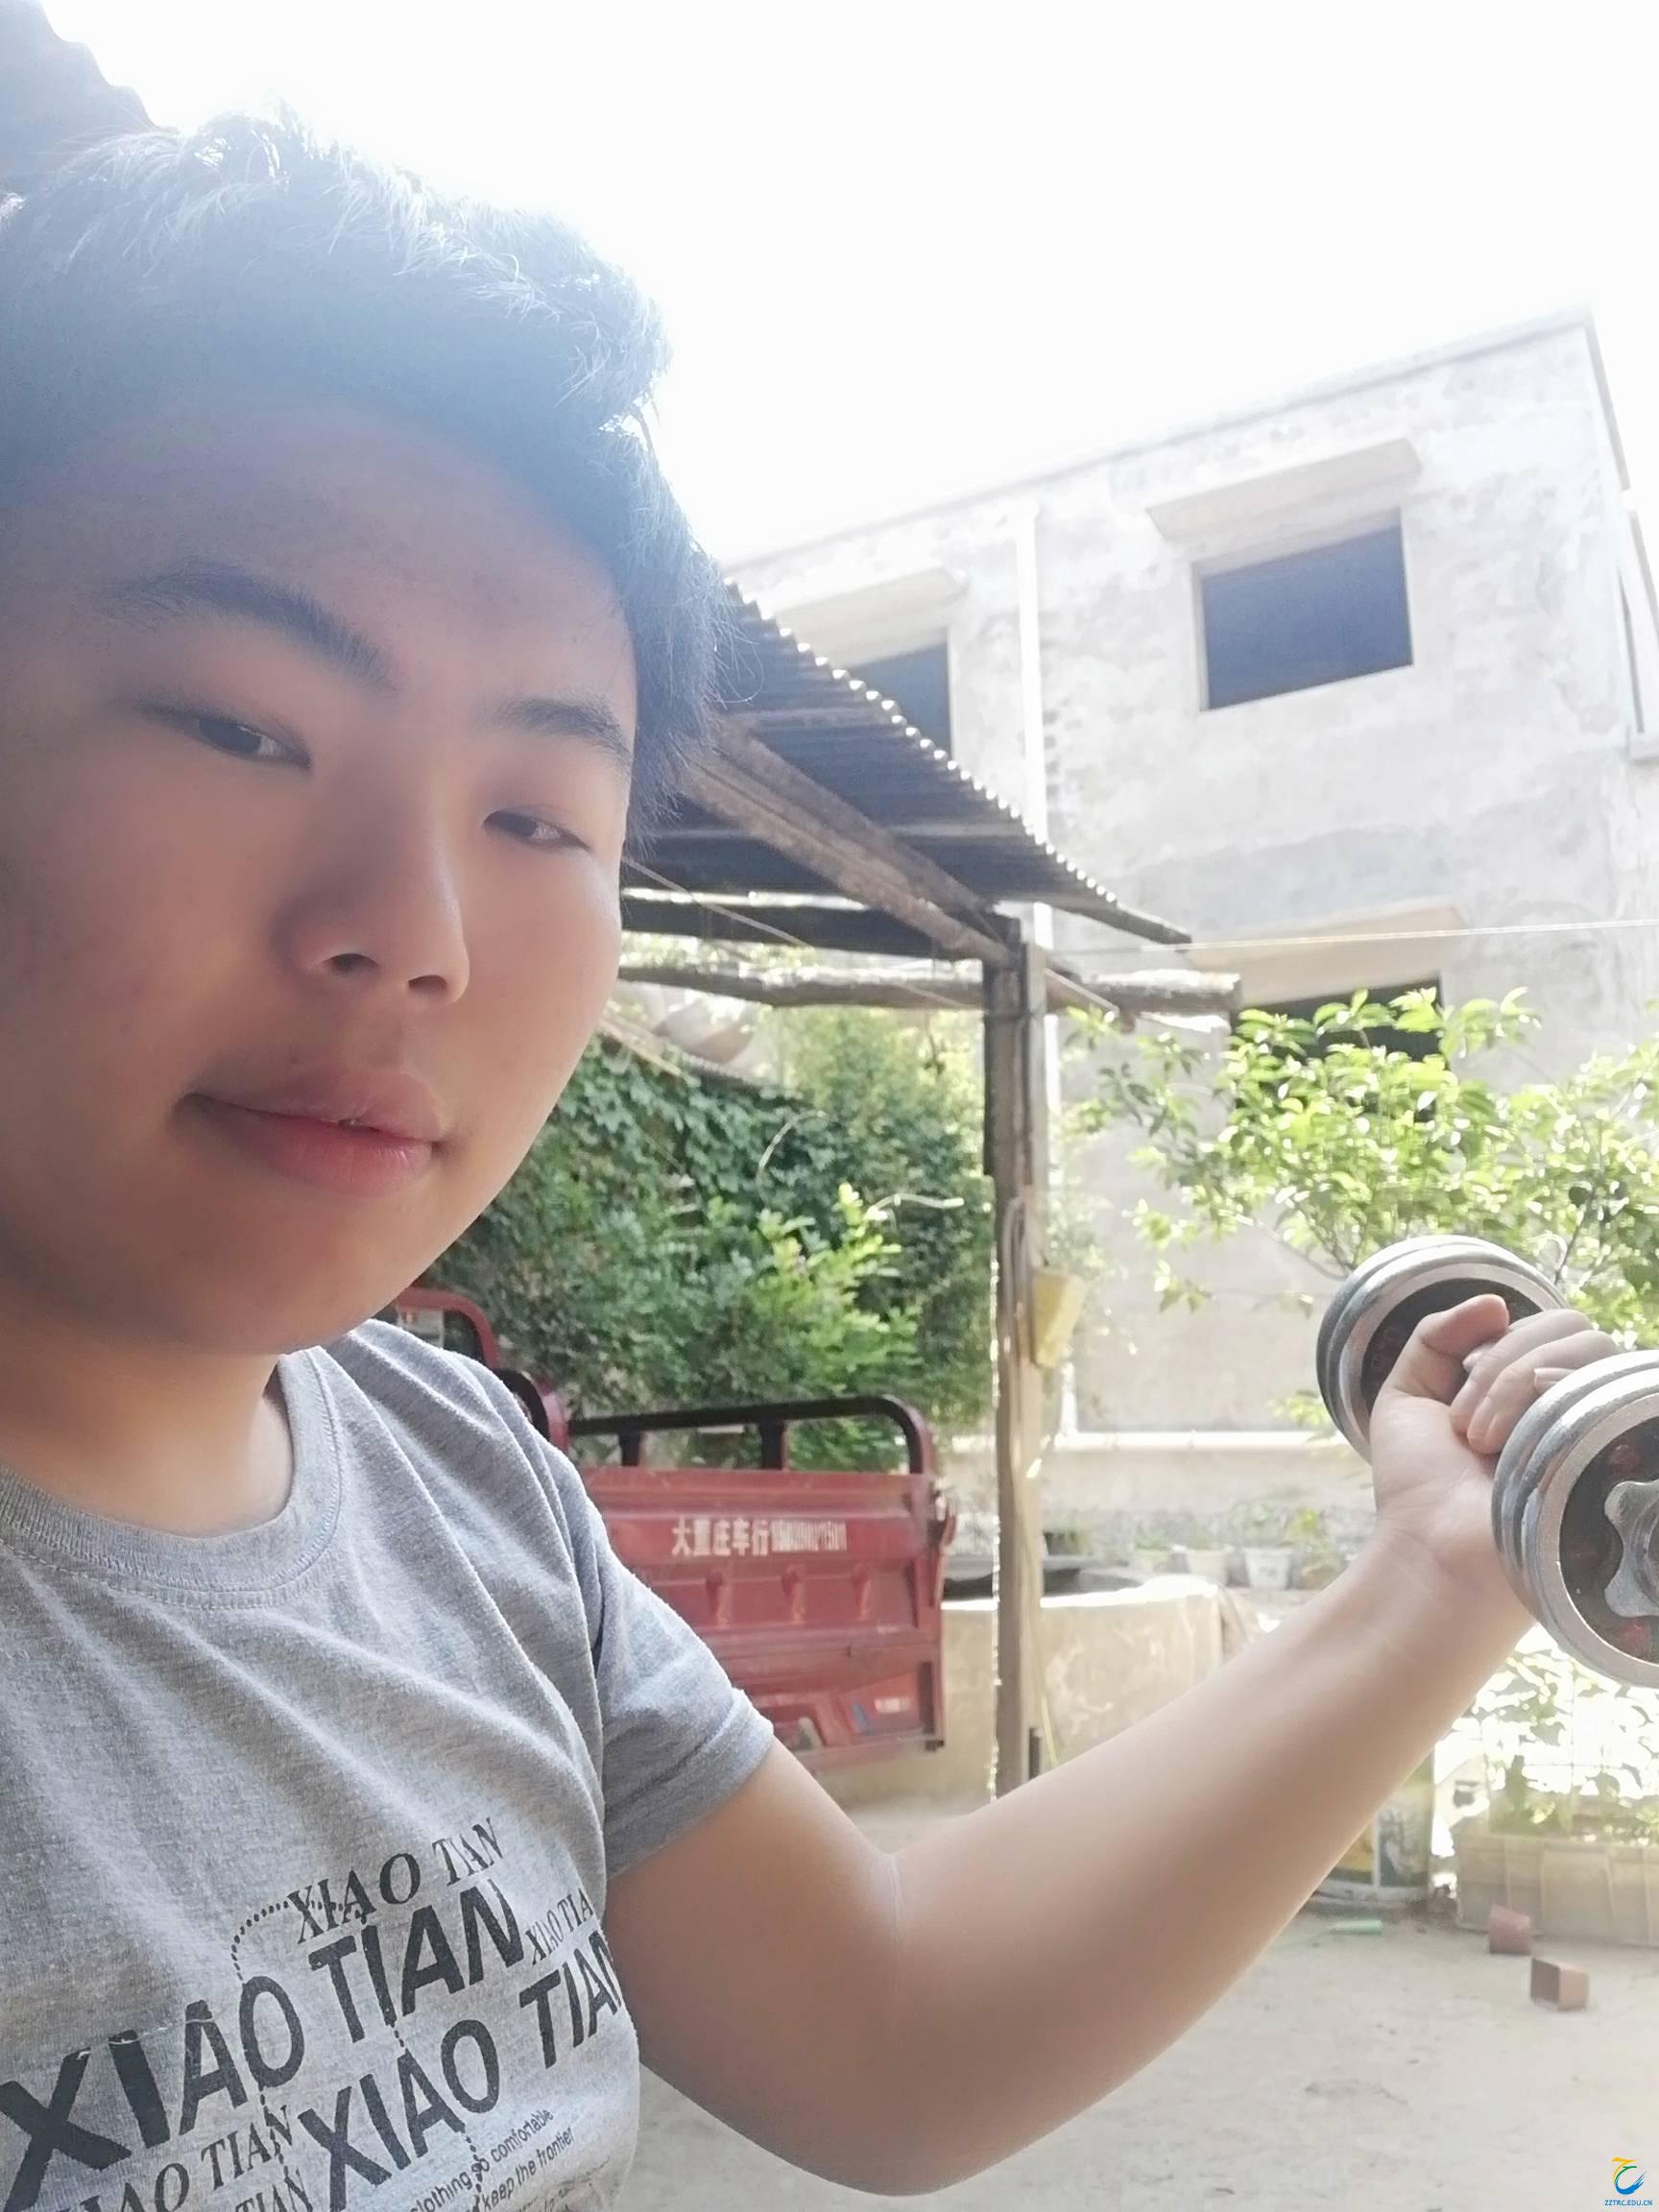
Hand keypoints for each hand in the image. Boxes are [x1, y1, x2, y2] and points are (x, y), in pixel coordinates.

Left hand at [1364, 1296, 1618, 1636]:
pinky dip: (1545, 1400)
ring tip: (1481, 1443)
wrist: (1433, 1555)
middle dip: (1503, 1364)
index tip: (1455, 1406)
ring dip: (1516, 1384)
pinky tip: (1511, 1448)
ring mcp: (1598, 1427)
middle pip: (1572, 1328)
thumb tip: (1496, 1300)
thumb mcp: (1408, 1394)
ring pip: (1589, 1352)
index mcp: (1534, 1388)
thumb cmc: (1419, 1487)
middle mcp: (1574, 1402)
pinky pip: (1606, 1390)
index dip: (1496, 1346)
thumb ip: (1437, 1335)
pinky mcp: (1616, 1452)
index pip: (1547, 1324)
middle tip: (1465, 1428)